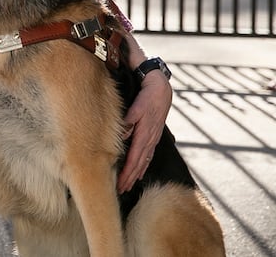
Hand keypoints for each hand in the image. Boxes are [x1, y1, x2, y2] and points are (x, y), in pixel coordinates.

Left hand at [117, 70, 172, 192]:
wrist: (161, 89)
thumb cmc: (147, 97)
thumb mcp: (137, 107)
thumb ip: (128, 122)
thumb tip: (121, 136)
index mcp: (145, 134)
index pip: (134, 159)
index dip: (126, 173)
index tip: (119, 184)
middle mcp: (150, 139)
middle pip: (139, 164)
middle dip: (129, 178)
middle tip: (120, 191)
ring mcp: (154, 139)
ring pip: (144, 161)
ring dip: (136, 175)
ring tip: (128, 186)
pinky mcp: (154, 136)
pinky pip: (148, 155)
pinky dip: (143, 166)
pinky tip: (140, 173)